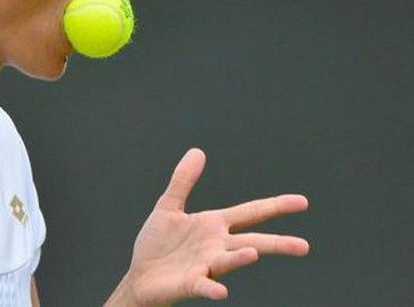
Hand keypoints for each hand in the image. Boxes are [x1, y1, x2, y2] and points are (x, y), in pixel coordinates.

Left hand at [108, 148, 308, 306]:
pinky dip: (213, 287)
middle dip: (277, 243)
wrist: (139, 275)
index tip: (302, 202)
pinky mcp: (191, 282)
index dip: (275, 206)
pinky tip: (221, 290)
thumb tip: (197, 151)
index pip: (250, 212)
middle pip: (252, 241)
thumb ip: (183, 180)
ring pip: (229, 260)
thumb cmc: (158, 244)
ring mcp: (206, 265)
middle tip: (303, 246)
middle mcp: (216, 246)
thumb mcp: (169, 206)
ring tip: (254, 253)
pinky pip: (204, 285)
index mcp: (214, 225)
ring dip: (241, 257)